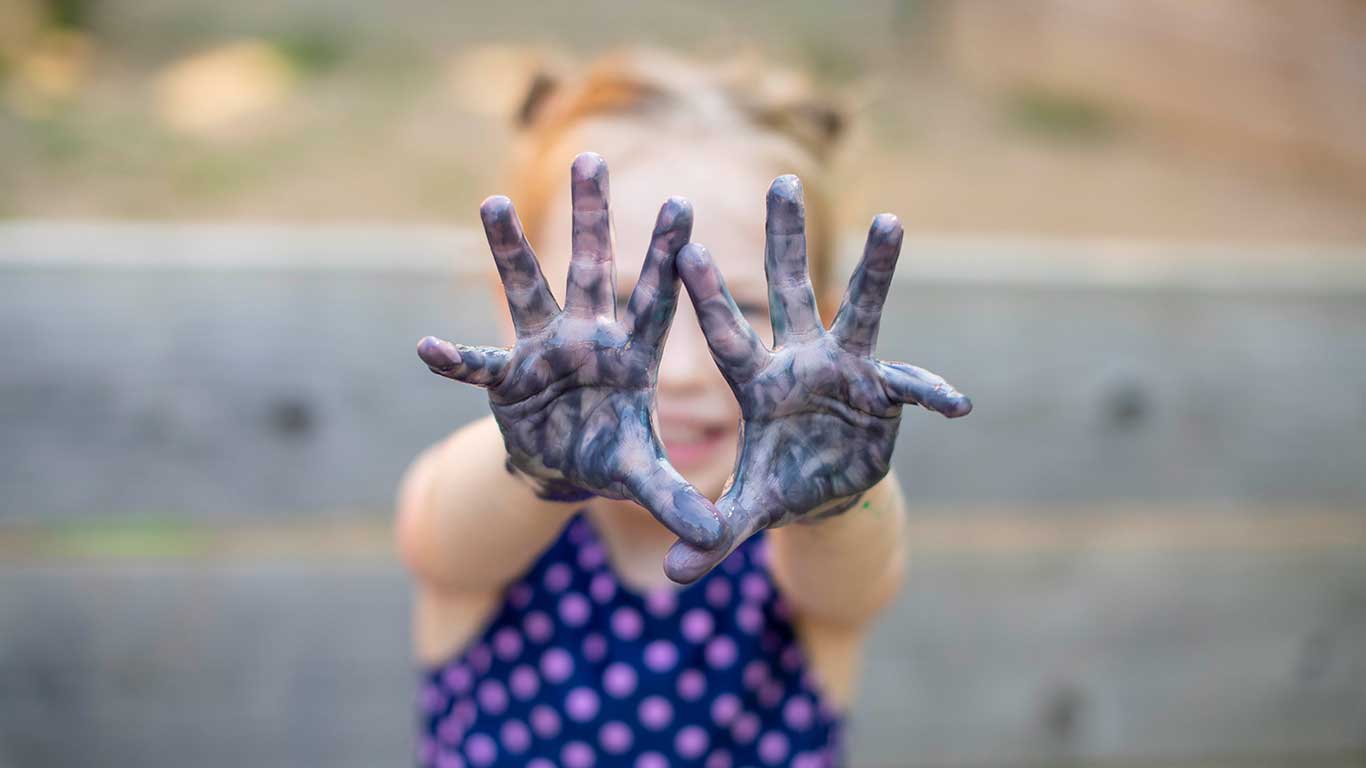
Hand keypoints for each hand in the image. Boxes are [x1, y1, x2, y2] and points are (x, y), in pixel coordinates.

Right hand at [417, 153, 723, 551]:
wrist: (561, 467)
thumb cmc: (610, 456)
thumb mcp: (643, 477)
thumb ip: (677, 499)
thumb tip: (714, 539)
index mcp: (632, 355)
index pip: (657, 300)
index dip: (668, 258)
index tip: (683, 204)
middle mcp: (588, 340)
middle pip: (593, 270)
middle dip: (593, 217)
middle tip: (592, 158)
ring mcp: (543, 352)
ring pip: (528, 292)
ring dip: (510, 251)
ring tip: (491, 202)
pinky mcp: (506, 379)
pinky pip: (478, 366)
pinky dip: (455, 359)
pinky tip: (426, 346)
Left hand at [665, 175, 971, 581]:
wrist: (827, 492)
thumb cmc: (777, 484)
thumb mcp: (746, 510)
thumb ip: (713, 533)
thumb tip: (676, 580)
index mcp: (757, 383)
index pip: (727, 334)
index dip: (709, 296)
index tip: (687, 252)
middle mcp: (802, 361)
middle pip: (791, 292)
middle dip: (785, 239)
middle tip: (780, 178)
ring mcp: (848, 370)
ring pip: (864, 310)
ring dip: (879, 269)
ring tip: (894, 221)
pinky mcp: (888, 392)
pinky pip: (913, 384)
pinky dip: (932, 391)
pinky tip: (957, 403)